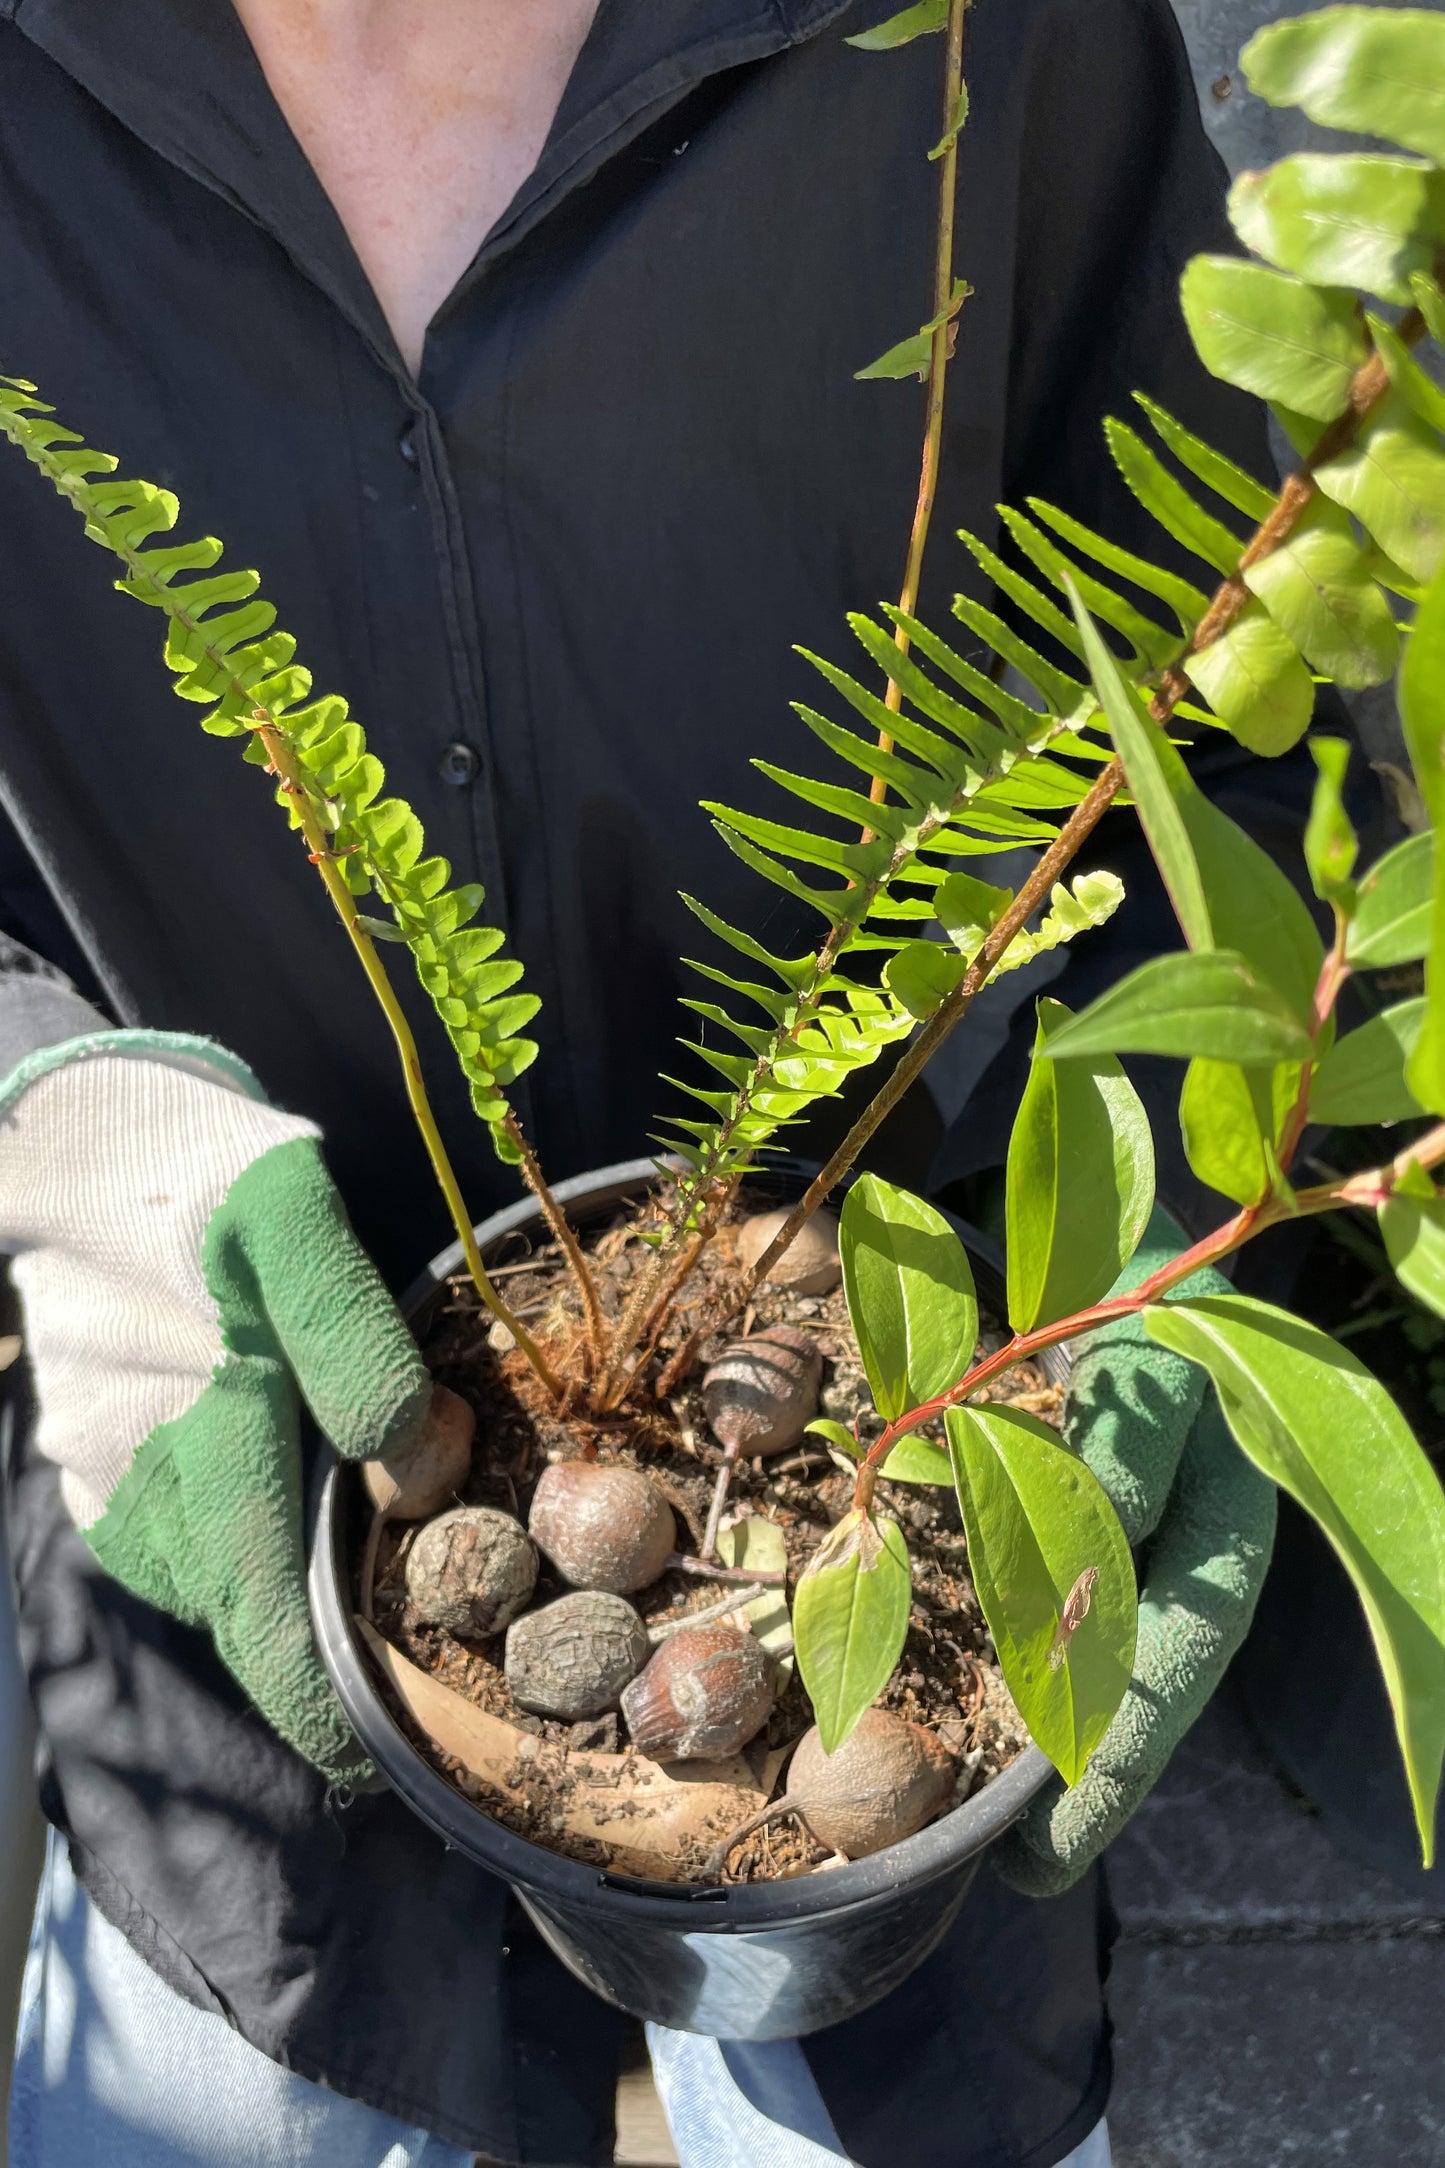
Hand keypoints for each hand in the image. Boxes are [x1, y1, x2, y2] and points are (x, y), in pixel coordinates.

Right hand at [0, 1028, 437, 1782]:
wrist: (77, 1150)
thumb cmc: (198, 1181)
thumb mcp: (291, 1221)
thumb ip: (350, 1339)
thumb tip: (416, 1463)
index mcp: (205, 1461)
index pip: (276, 1642)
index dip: (341, 1715)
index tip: (405, 1757)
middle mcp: (148, 1511)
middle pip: (256, 1635)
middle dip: (335, 1669)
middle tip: (431, 1672)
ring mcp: (114, 1506)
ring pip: (223, 1600)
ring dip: (292, 1610)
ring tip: (381, 1596)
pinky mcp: (102, 1486)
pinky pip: (190, 1557)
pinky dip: (248, 1560)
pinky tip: (302, 1518)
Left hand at [992, 1211, 1277, 1896]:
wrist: (1150, 1274)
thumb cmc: (1159, 1321)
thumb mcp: (1153, 1372)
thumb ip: (1131, 1447)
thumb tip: (1093, 1547)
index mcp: (1218, 1548)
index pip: (1165, 1684)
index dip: (1108, 1774)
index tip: (1044, 1854)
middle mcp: (1185, 1572)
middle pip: (1134, 1705)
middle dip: (1077, 1792)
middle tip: (1010, 1874)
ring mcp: (1143, 1565)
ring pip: (1102, 1678)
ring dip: (1051, 1748)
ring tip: (989, 1827)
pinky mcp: (1097, 1547)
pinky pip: (1064, 1626)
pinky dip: (1030, 1676)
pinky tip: (985, 1713)